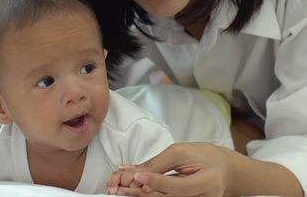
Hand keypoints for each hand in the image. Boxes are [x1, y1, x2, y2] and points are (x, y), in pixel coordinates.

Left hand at [107, 143, 234, 196]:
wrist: (224, 169)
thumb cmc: (204, 156)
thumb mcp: (182, 152)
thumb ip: (159, 163)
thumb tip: (134, 171)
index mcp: (208, 182)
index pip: (179, 186)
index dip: (157, 182)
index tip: (137, 176)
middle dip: (141, 193)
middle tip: (119, 188)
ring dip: (140, 196)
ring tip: (121, 190)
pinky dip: (149, 196)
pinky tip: (134, 192)